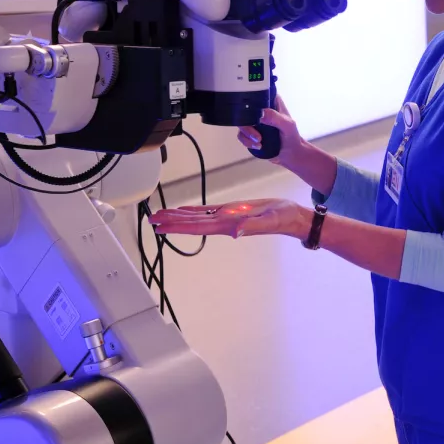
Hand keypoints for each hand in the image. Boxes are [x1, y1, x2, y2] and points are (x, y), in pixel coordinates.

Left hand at [148, 199, 308, 239]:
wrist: (291, 216)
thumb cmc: (283, 218)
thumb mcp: (269, 221)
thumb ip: (252, 227)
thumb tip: (235, 233)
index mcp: (229, 225)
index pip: (198, 227)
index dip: (178, 227)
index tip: (161, 227)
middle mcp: (224, 222)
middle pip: (192, 223)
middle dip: (171, 222)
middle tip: (152, 220)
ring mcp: (226, 217)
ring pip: (197, 217)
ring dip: (178, 217)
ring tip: (161, 215)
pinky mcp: (231, 210)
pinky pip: (207, 210)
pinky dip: (193, 210)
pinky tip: (184, 210)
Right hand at [237, 96, 304, 168]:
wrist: (290, 153)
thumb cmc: (292, 136)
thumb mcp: (287, 125)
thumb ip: (275, 118)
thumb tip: (261, 113)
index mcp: (271, 102)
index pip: (257, 95)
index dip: (251, 103)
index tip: (252, 115)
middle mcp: (261, 110)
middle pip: (244, 111)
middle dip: (248, 125)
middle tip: (257, 136)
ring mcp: (255, 121)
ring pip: (241, 124)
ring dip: (247, 135)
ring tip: (259, 142)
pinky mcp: (251, 132)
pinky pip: (241, 135)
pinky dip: (247, 141)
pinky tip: (258, 146)